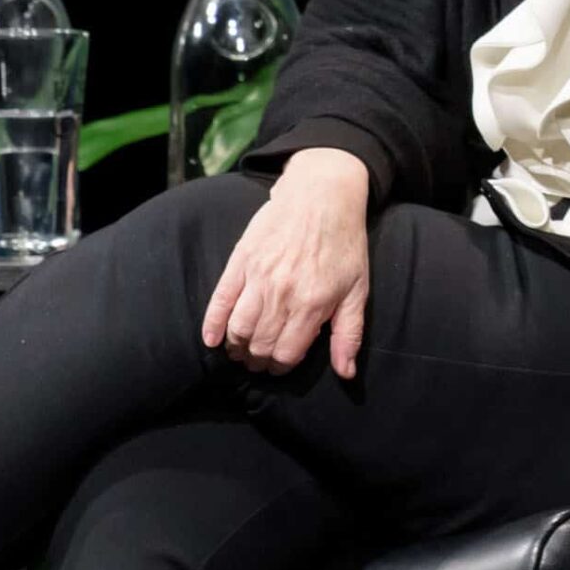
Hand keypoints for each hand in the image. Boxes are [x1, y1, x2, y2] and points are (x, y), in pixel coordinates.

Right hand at [200, 146, 372, 378]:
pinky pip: (219, 301)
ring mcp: (258, 277)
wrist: (322, 195)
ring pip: (238, 328)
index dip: (282, 365)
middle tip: (260, 360)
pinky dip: (212, 325)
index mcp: (312, 304)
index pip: (286, 353)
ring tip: (242, 350)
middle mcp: (282, 294)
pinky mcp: (240, 262)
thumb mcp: (358, 289)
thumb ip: (349, 333)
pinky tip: (212, 340)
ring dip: (237, 347)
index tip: (282, 363)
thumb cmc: (344, 243)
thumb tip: (345, 373)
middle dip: (259, 359)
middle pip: (259, 344)